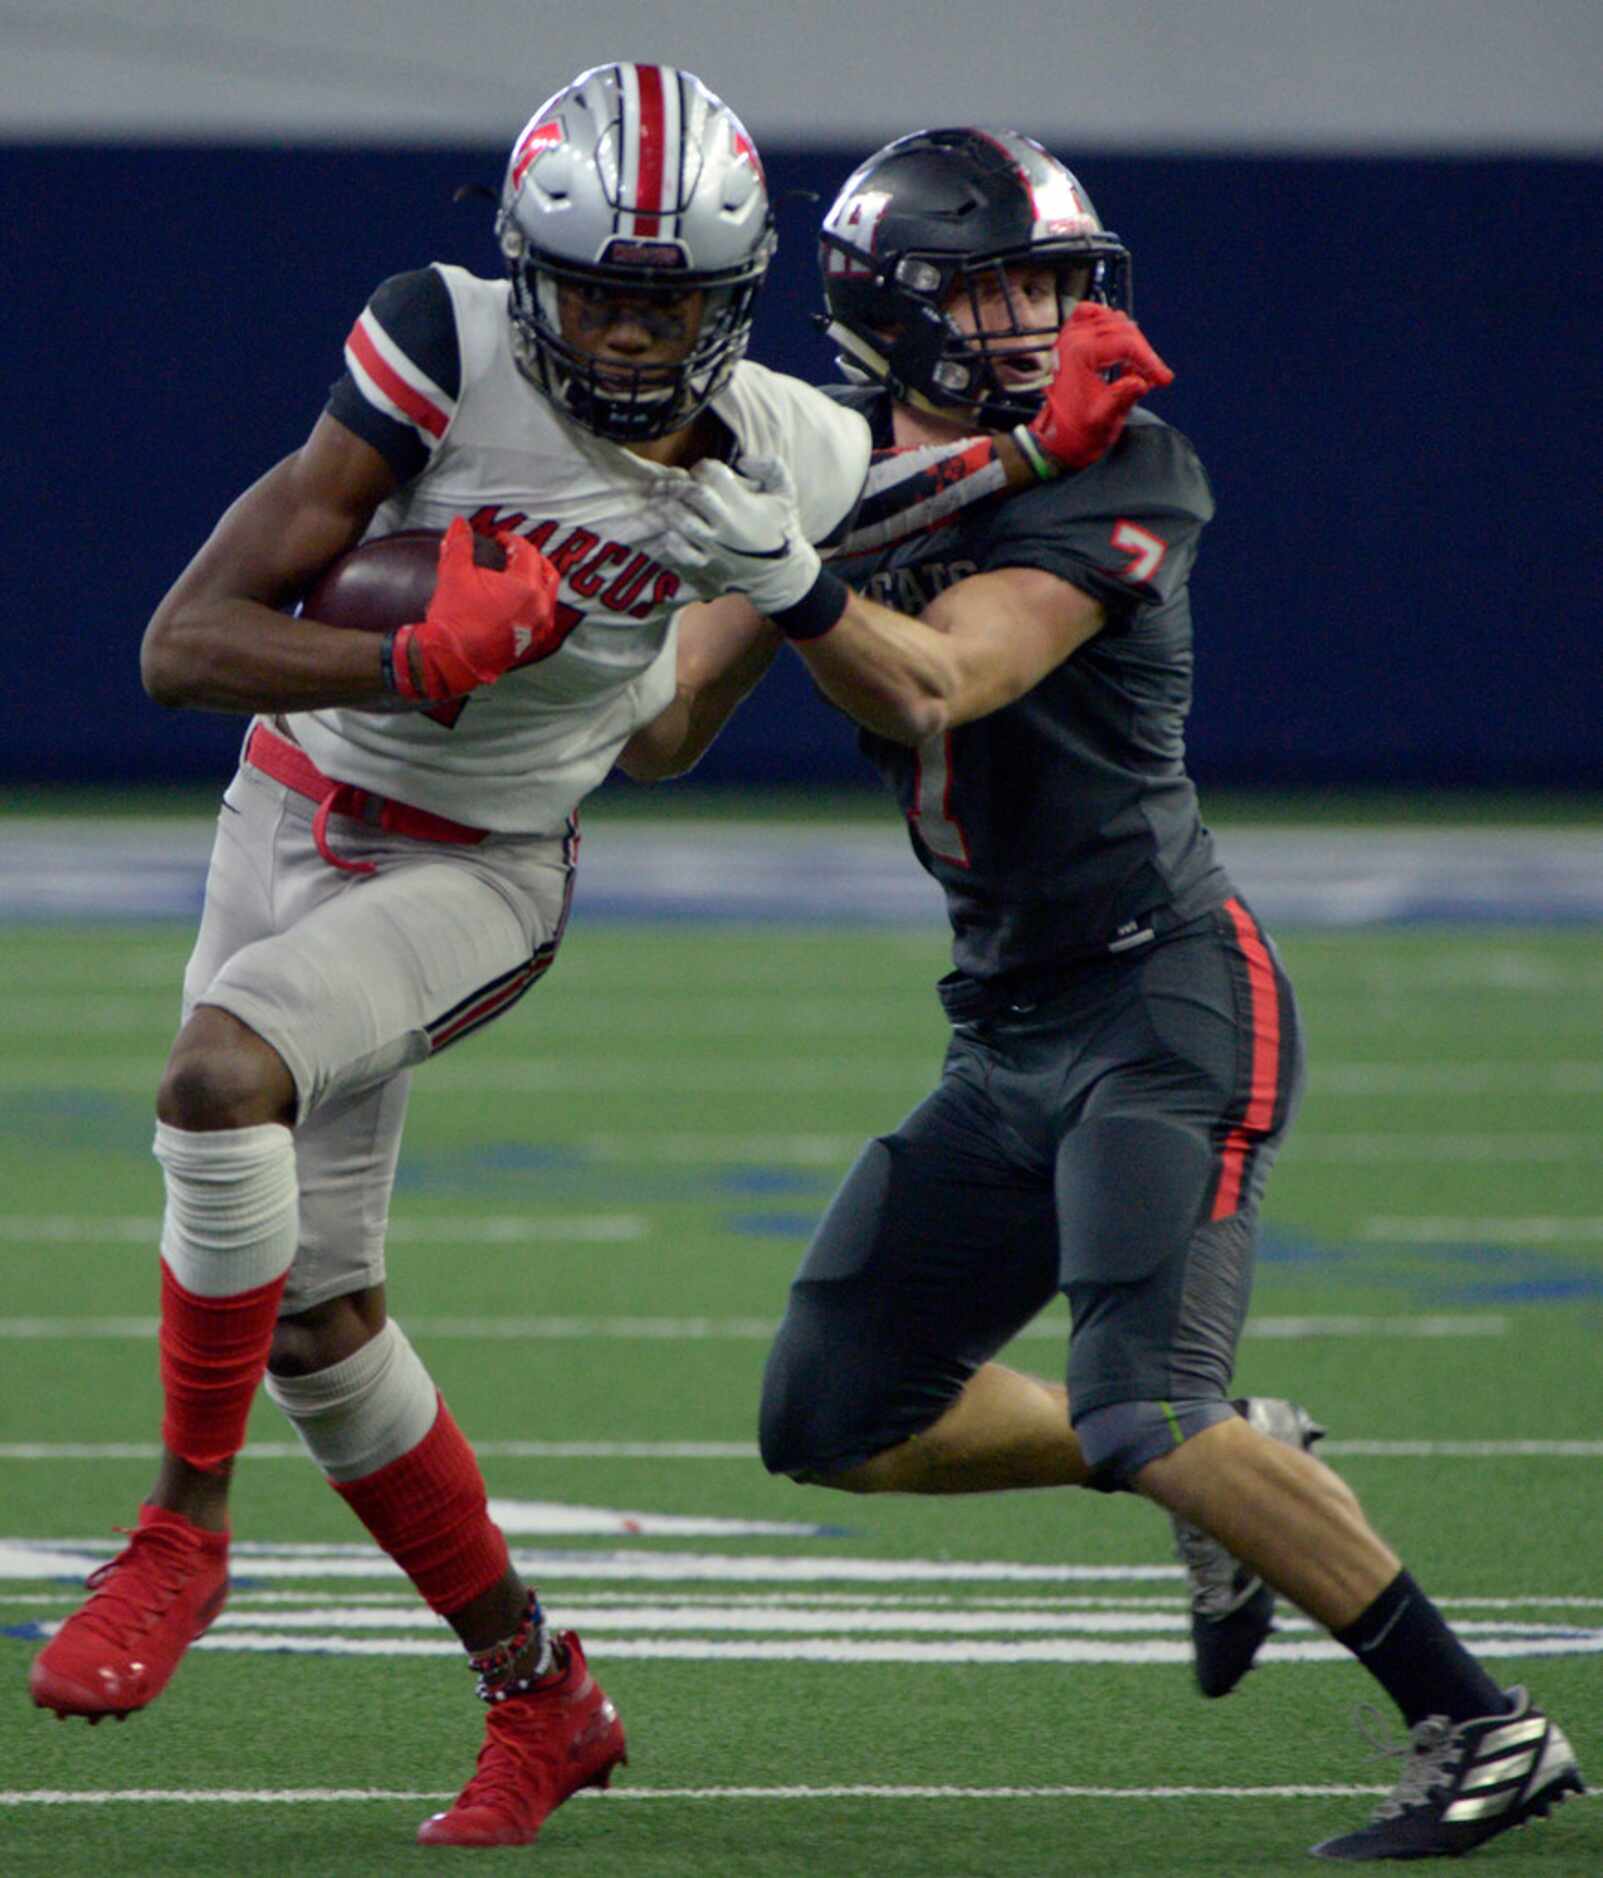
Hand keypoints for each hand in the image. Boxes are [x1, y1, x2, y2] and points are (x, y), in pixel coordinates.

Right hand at [395, 517, 564, 700]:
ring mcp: (538, 629)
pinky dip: (536, 604)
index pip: (527, 553)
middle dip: (533, 558)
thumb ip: (459, 544)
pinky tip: (518, 601)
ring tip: (519, 574)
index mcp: (526, 588)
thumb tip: (460, 523)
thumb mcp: (454, 574)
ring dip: (538, 581)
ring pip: (549, 597)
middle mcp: (540, 609)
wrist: (451, 660)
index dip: (512, 541)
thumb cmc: (454, 619)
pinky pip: (543, 618)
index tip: (500, 539)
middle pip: (548, 573)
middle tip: (515, 552)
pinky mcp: (531, 644)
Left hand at [660, 459, 822, 613]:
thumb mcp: (786, 494)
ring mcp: (712, 548)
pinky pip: (676, 550)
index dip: (704, 467)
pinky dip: (667, 537)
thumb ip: (771, 467)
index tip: (705, 472)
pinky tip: (667, 529)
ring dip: (668, 507)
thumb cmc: (781, 529)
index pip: (712, 474)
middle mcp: (725, 526)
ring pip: (679, 520)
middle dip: (680, 483)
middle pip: (692, 494)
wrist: (780, 575)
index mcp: (743, 506)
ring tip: (663, 501)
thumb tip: (742, 461)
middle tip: (675, 484)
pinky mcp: (703, 567)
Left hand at [1027, 303, 1174, 471]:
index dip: (1150, 360)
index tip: (1164, 379)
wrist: (1057, 437)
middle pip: (1123, 329)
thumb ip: (1123, 398)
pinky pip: (1093, 314)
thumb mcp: (1104, 419)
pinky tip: (1120, 345)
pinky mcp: (1070, 338)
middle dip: (1144, 353)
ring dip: (1132, 342)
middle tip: (1155, 378)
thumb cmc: (1078, 431)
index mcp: (1078, 353)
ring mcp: (1069, 336)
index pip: (1126, 343)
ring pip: (1114, 321)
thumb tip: (1142, 381)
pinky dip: (1110, 324)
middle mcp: (1072, 338)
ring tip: (1138, 371)